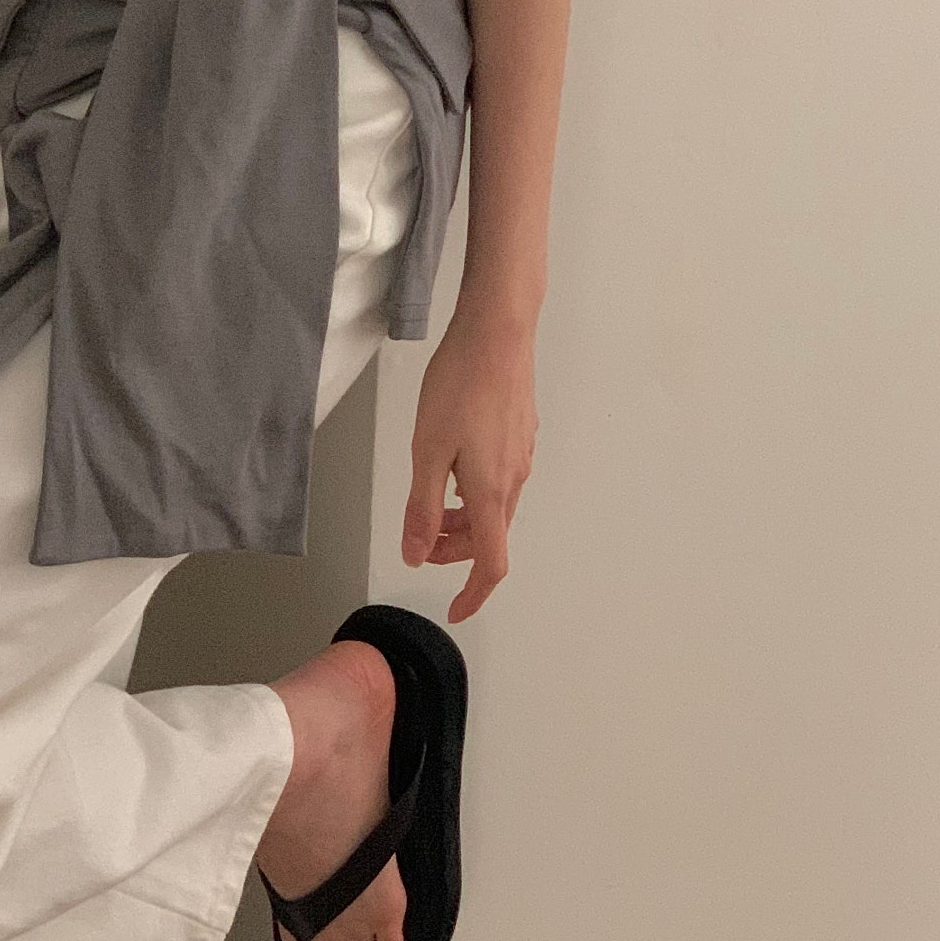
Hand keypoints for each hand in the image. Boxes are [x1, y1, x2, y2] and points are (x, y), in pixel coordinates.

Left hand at [401, 308, 537, 621]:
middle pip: (491, 535)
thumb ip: (422, 508)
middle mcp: (515, 478)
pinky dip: (475, 491)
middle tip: (421, 541)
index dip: (473, 593)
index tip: (455, 610)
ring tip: (432, 503)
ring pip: (495, 506)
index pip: (491, 563)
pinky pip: (501, 479)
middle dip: (456, 551)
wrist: (498, 329)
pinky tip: (453, 465)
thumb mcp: (427, 450)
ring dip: (464, 520)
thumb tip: (417, 555)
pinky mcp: (521, 431)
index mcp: (491, 491)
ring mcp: (522, 453)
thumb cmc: (459, 385)